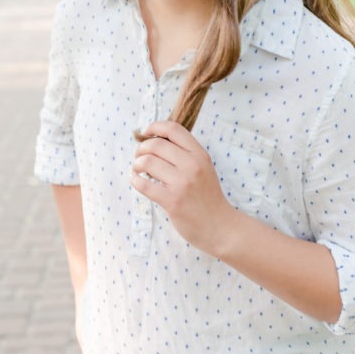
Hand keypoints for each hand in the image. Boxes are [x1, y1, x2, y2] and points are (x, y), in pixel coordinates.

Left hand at [130, 120, 233, 252]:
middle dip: (141, 149)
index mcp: (200, 154)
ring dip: (137, 164)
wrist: (219, 226)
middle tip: (139, 157)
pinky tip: (136, 180)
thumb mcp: (204, 168)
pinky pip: (144, 185)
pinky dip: (135, 180)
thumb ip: (185, 154)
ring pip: (147, 162)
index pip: (174, 129)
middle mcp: (192, 165)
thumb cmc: (208, 197)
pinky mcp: (172, 201)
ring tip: (138, 170)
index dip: (155, 127)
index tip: (146, 132)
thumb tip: (155, 140)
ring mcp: (182, 183)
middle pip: (156, 145)